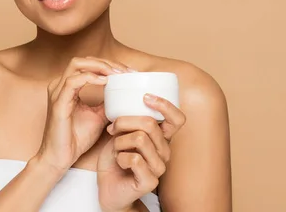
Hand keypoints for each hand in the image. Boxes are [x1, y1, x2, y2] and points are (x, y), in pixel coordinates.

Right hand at [34, 57, 131, 174]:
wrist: (60, 158)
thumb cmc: (75, 138)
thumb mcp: (98, 116)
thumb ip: (106, 102)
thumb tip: (124, 94)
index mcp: (67, 86)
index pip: (88, 65)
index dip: (108, 65)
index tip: (129, 72)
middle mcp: (60, 85)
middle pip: (83, 60)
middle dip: (106, 62)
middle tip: (125, 71)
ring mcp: (57, 91)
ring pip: (77, 65)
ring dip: (100, 67)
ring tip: (118, 74)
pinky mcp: (58, 102)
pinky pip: (73, 81)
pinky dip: (90, 78)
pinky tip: (105, 82)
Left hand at [97, 94, 186, 211]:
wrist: (108, 187)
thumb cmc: (115, 158)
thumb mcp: (121, 133)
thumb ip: (128, 118)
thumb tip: (124, 97)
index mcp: (161, 138)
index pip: (177, 119)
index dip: (165, 105)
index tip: (145, 97)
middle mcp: (165, 151)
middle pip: (149, 124)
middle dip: (124, 121)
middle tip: (113, 129)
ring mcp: (159, 167)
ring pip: (139, 138)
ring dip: (119, 141)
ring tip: (116, 149)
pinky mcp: (150, 181)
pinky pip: (134, 159)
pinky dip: (119, 157)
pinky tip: (118, 162)